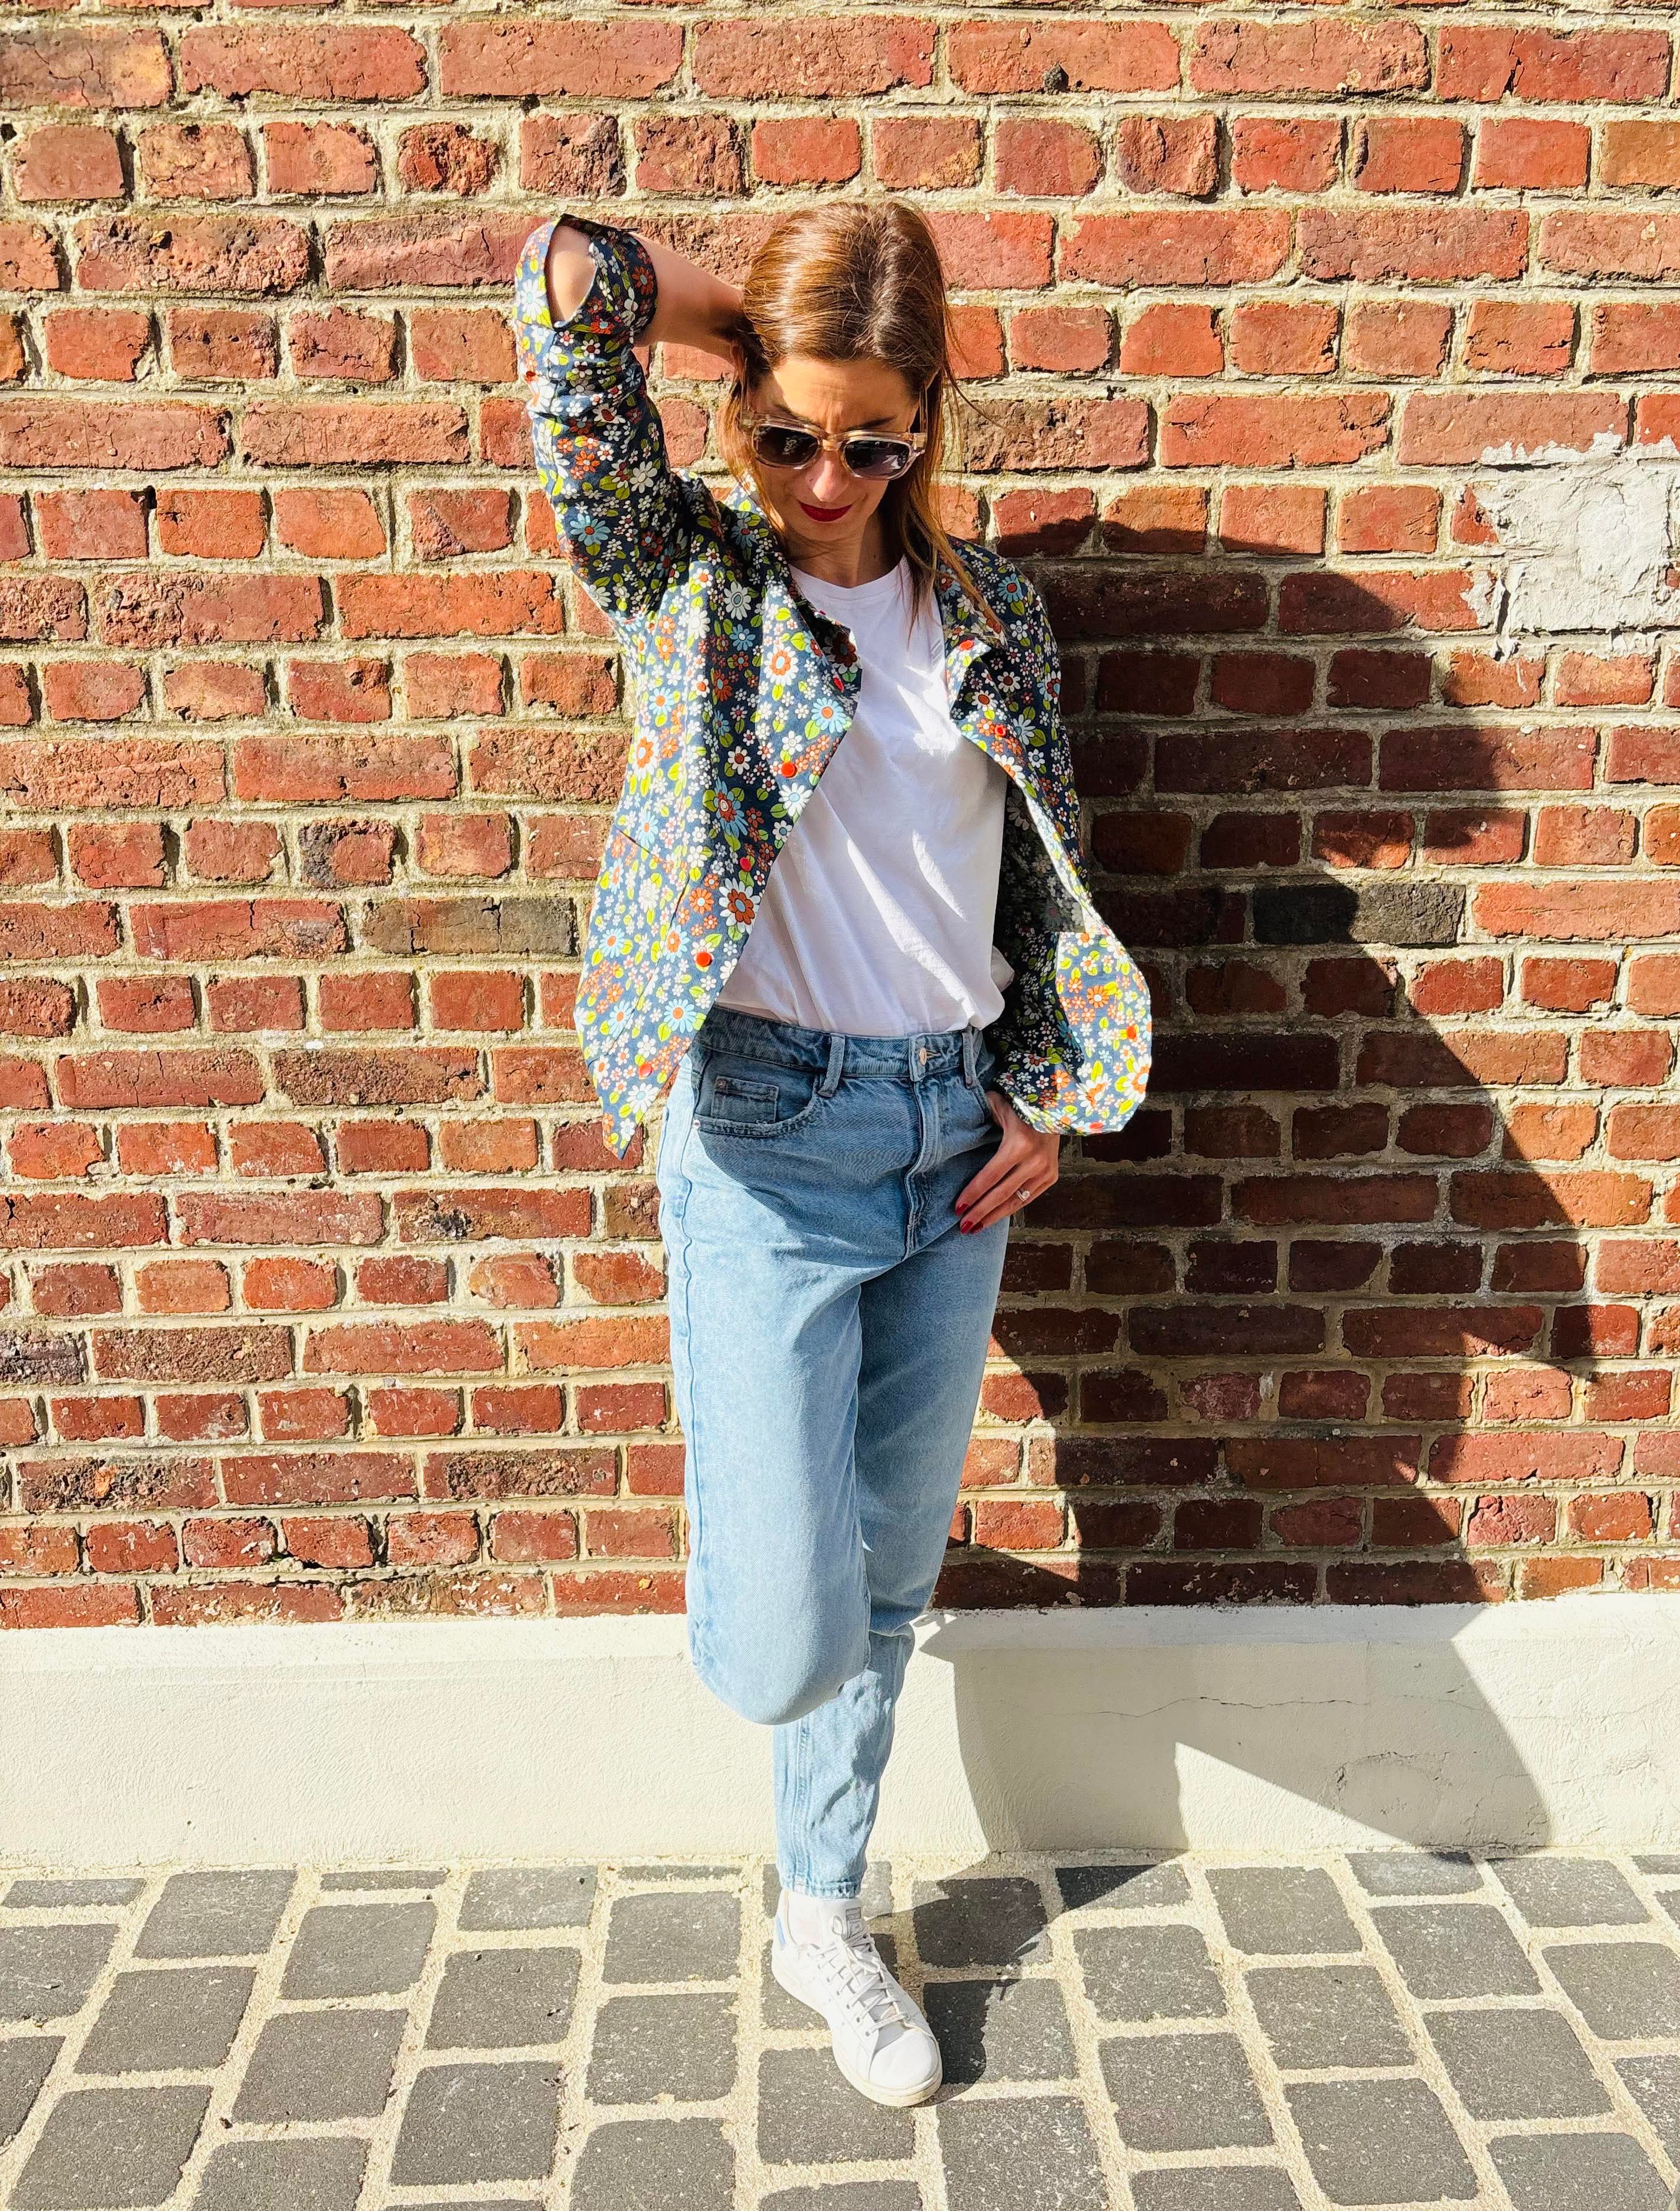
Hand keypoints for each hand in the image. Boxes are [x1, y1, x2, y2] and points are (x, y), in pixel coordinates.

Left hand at [954, 1090, 1059, 1232]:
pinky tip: (995, 1217)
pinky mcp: (1051, 1177)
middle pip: (1002, 1194)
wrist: (1056, 1108)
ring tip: (976, 1228)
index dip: (973, 1193)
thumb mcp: (998, 1105)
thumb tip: (956, 1127)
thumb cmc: (1020, 1105)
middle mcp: (1035, 1161)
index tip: (958, 1208)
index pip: (991, 1176)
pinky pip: (1027, 1198)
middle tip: (963, 1227)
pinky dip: (1010, 1208)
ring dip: (994, 1216)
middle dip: (981, 1212)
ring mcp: (1046, 1171)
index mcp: (1019, 1144)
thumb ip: (979, 1115)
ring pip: (1016, 1201)